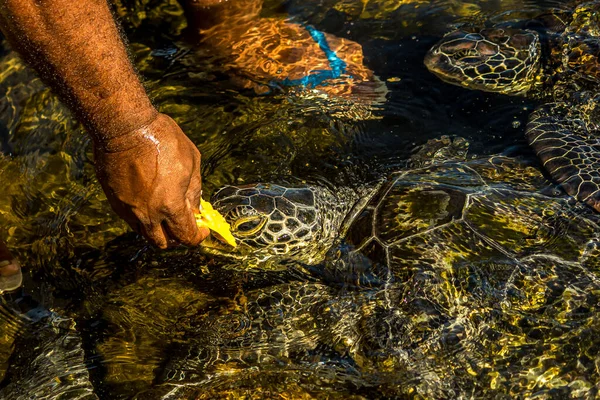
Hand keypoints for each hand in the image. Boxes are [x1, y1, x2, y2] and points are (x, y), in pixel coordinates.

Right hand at [94, 113, 209, 247]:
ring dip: (159, 231)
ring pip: (145, 234)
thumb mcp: (191, 161)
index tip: (202, 229)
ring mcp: (129, 210)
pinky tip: (150, 204)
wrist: (124, 127)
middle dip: (178, 238)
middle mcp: (148, 214)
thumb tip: (196, 207)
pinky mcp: (115, 201)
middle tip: (185, 225)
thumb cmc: (162, 140)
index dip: (198, 236)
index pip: (186, 237)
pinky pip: (131, 220)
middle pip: (163, 243)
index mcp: (170, 206)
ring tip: (167, 216)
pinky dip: (143, 219)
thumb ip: (194, 190)